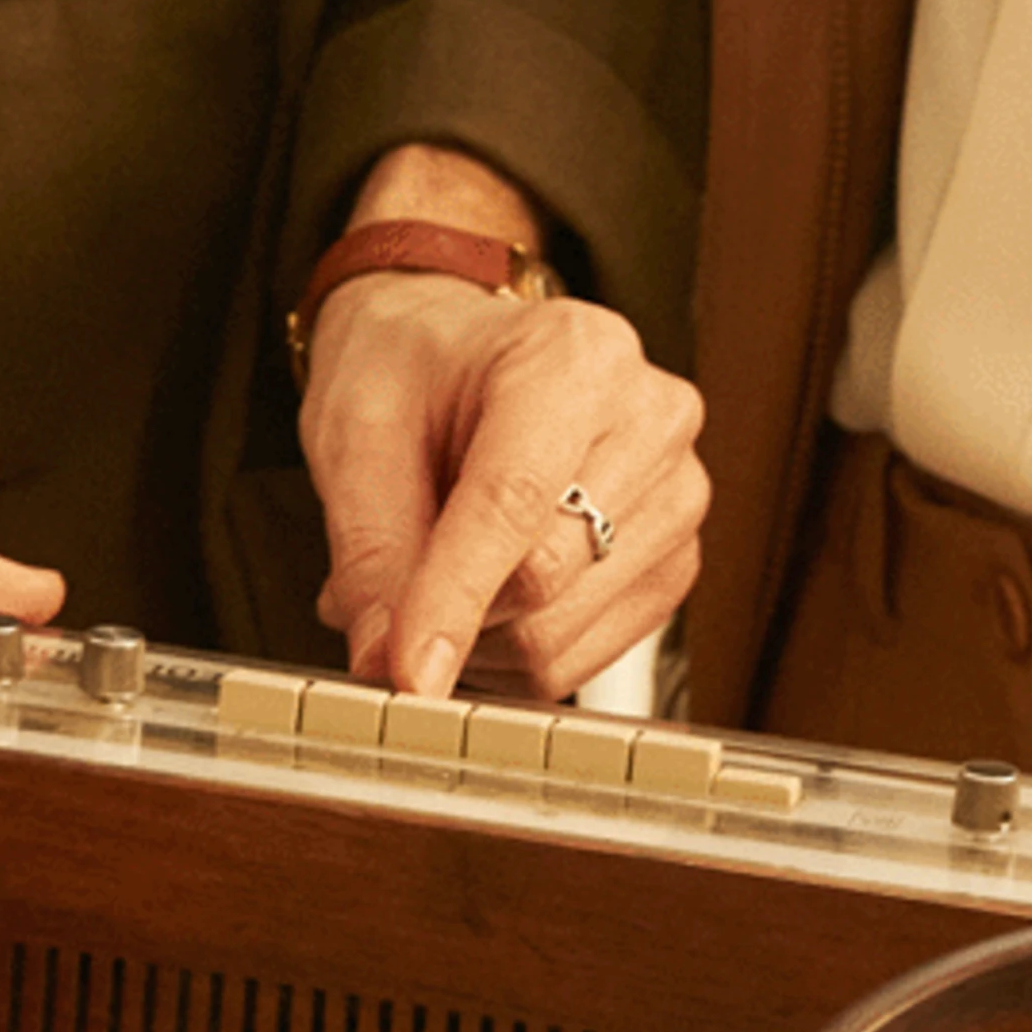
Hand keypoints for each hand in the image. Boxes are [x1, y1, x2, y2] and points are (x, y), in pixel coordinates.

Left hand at [301, 268, 706, 702]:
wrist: (451, 356)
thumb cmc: (411, 376)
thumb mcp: (356, 436)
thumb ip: (371, 554)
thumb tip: (384, 665)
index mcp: (570, 355)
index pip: (515, 500)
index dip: (455, 596)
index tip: (407, 676)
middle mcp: (647, 415)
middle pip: (545, 576)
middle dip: (453, 613)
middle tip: (391, 595)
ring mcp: (676, 490)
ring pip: (563, 634)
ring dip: (480, 642)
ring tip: (441, 580)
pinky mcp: (675, 559)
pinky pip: (586, 659)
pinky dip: (519, 657)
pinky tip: (489, 601)